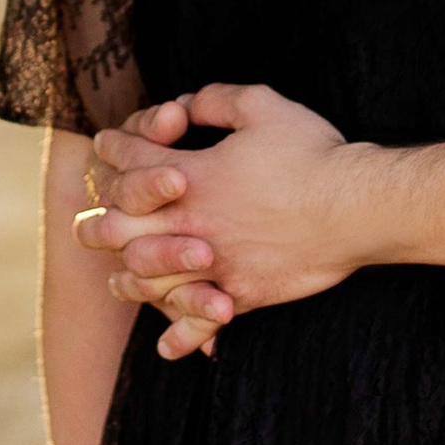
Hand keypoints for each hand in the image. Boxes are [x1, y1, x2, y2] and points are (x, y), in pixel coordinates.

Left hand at [76, 82, 366, 359]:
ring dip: (127, 279)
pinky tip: (168, 344)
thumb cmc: (312, 153)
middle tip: (89, 222)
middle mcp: (191, 223)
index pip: (132, 160)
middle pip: (117, 229)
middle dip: (98, 222)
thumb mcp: (263, 106)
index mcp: (192, 175)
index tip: (106, 143)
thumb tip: (183, 103)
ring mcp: (213, 264)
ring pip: (146, 281)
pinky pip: (198, 323)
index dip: (115, 147)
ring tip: (120, 280)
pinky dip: (180, 336)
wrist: (355, 208)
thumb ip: (216, 100)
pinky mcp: (240, 294)